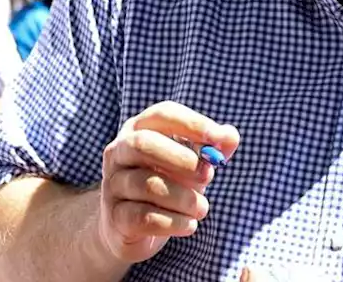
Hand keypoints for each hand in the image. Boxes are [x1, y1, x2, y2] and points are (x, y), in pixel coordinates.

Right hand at [98, 101, 239, 263]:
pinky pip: (143, 216)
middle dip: (181, 159)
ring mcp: (112, 184)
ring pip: (145, 184)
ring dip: (183, 198)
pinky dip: (172, 222)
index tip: (217, 137)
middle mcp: (118, 152)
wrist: (129, 227)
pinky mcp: (115, 217)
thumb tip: (230, 136)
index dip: (191, 123)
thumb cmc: (165, 184)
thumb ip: (211, 147)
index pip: (162, 114)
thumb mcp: (190, 163)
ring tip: (202, 208)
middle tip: (208, 175)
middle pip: (143, 144)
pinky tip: (189, 225)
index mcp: (137, 130)